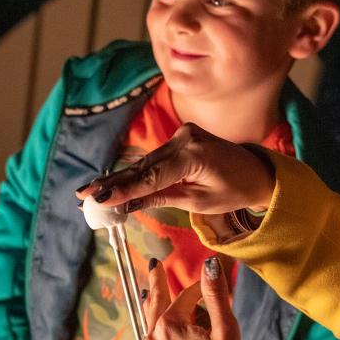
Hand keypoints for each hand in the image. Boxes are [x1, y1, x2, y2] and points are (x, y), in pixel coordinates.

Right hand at [75, 123, 274, 214]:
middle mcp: (186, 137)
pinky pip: (156, 158)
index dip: (123, 189)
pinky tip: (114, 181)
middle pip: (144, 166)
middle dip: (114, 183)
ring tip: (91, 192)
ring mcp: (184, 134)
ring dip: (121, 178)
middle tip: (83, 195)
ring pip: (147, 161)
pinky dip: (138, 171)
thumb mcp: (199, 201)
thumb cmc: (234, 191)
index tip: (97, 199)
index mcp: (194, 154)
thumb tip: (127, 204)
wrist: (257, 172)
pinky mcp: (183, 136)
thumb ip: (163, 198)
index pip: (151, 176)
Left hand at [107, 257, 243, 339]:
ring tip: (147, 295)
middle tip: (154, 265)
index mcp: (171, 325)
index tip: (214, 287)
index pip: (186, 297)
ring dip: (149, 310)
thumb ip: (216, 295)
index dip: (202, 290)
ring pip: (147, 329)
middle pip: (156, 304)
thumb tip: (210, 263)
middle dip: (157, 282)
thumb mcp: (226, 329)